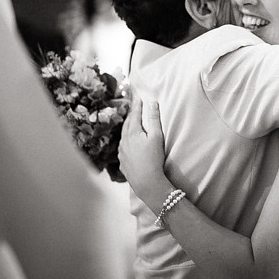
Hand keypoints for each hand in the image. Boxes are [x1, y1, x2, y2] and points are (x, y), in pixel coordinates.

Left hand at [119, 91, 169, 206]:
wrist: (147, 182)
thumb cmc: (154, 159)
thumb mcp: (156, 137)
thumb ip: (154, 119)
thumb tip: (151, 103)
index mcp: (132, 133)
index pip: (134, 114)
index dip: (137, 104)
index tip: (138, 95)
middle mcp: (124, 141)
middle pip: (127, 124)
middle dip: (131, 115)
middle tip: (134, 107)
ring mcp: (122, 153)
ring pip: (123, 136)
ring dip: (128, 129)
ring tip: (131, 124)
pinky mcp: (123, 163)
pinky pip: (123, 148)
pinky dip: (126, 142)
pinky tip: (129, 145)